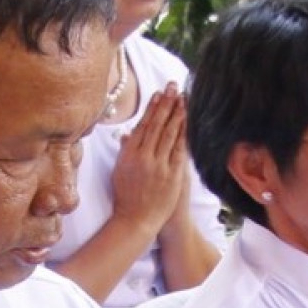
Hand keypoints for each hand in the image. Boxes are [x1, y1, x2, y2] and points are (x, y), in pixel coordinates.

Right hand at [106, 83, 189, 236]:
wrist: (135, 221)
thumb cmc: (126, 197)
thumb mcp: (120, 171)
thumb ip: (125, 151)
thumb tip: (127, 135)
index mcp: (128, 154)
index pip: (142, 125)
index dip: (151, 108)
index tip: (158, 94)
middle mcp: (143, 157)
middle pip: (157, 125)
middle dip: (166, 104)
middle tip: (173, 86)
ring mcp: (158, 166)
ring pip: (168, 134)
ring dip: (176, 114)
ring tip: (182, 98)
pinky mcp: (171, 175)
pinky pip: (179, 150)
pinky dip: (183, 134)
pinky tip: (187, 121)